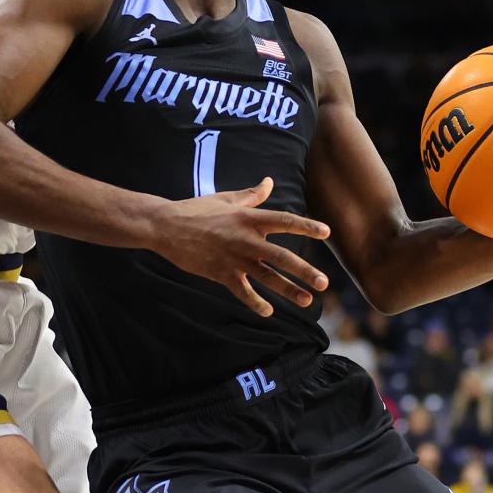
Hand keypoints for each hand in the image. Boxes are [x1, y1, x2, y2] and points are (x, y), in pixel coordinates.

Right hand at [155, 176, 330, 318]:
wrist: (165, 226)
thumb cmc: (196, 210)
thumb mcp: (225, 199)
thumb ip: (251, 195)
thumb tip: (269, 181)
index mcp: (248, 218)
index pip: (283, 221)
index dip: (306, 226)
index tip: (326, 232)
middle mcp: (245, 239)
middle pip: (281, 256)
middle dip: (304, 271)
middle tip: (324, 283)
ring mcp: (233, 258)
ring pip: (266, 277)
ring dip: (288, 290)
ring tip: (307, 301)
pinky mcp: (220, 273)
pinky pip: (242, 291)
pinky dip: (255, 302)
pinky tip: (269, 311)